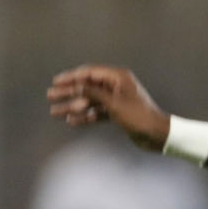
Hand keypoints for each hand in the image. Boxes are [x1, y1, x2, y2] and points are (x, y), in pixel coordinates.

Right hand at [45, 65, 171, 149]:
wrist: (157, 135)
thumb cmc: (138, 116)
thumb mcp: (113, 103)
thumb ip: (93, 92)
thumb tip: (76, 84)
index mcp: (118, 78)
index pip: (89, 73)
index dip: (71, 77)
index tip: (55, 82)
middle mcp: (117, 86)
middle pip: (87, 87)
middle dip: (68, 93)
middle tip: (50, 96)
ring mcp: (117, 100)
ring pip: (90, 102)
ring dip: (73, 107)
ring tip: (55, 113)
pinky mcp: (118, 114)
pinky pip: (97, 113)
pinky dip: (86, 116)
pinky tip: (72, 121)